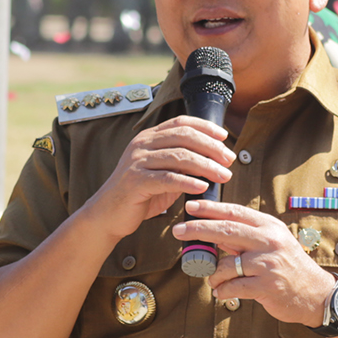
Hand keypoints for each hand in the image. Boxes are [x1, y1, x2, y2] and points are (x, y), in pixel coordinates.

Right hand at [77, 116, 234, 243]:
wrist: (108, 214)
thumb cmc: (139, 194)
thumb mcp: (164, 173)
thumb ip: (182, 164)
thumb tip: (214, 161)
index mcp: (149, 137)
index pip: (181, 123)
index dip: (205, 127)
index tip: (224, 138)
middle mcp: (142, 145)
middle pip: (184, 137)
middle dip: (211, 147)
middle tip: (229, 160)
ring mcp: (137, 162)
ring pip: (179, 157)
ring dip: (206, 166)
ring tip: (223, 176)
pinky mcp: (136, 181)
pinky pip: (167, 178)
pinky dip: (188, 182)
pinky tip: (203, 187)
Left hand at [174, 199, 337, 328]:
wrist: (315, 294)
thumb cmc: (289, 267)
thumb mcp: (271, 244)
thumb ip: (245, 237)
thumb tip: (213, 232)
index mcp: (269, 227)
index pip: (234, 213)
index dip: (210, 209)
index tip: (190, 207)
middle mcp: (269, 241)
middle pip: (225, 231)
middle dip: (198, 229)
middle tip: (178, 230)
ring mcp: (268, 263)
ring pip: (225, 265)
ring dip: (214, 276)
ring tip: (216, 282)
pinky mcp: (266, 285)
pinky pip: (232, 287)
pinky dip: (223, 291)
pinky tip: (223, 293)